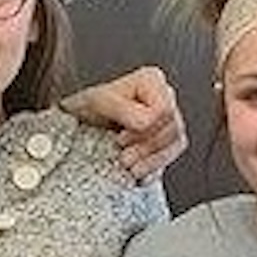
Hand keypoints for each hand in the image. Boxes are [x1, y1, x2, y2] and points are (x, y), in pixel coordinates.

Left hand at [67, 67, 186, 181]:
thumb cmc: (88, 108)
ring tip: (129, 168)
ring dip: (151, 160)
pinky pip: (173, 153)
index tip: (120, 138)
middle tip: (123, 158)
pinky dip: (156, 167)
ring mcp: (168, 118)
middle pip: (172, 127)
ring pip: (176, 141)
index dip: (144, 129)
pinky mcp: (166, 139)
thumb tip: (145, 122)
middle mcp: (164, 96)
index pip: (164, 109)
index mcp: (151, 80)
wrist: (79, 123)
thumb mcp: (98, 102)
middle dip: (146, 148)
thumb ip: (122, 108)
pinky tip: (140, 175)